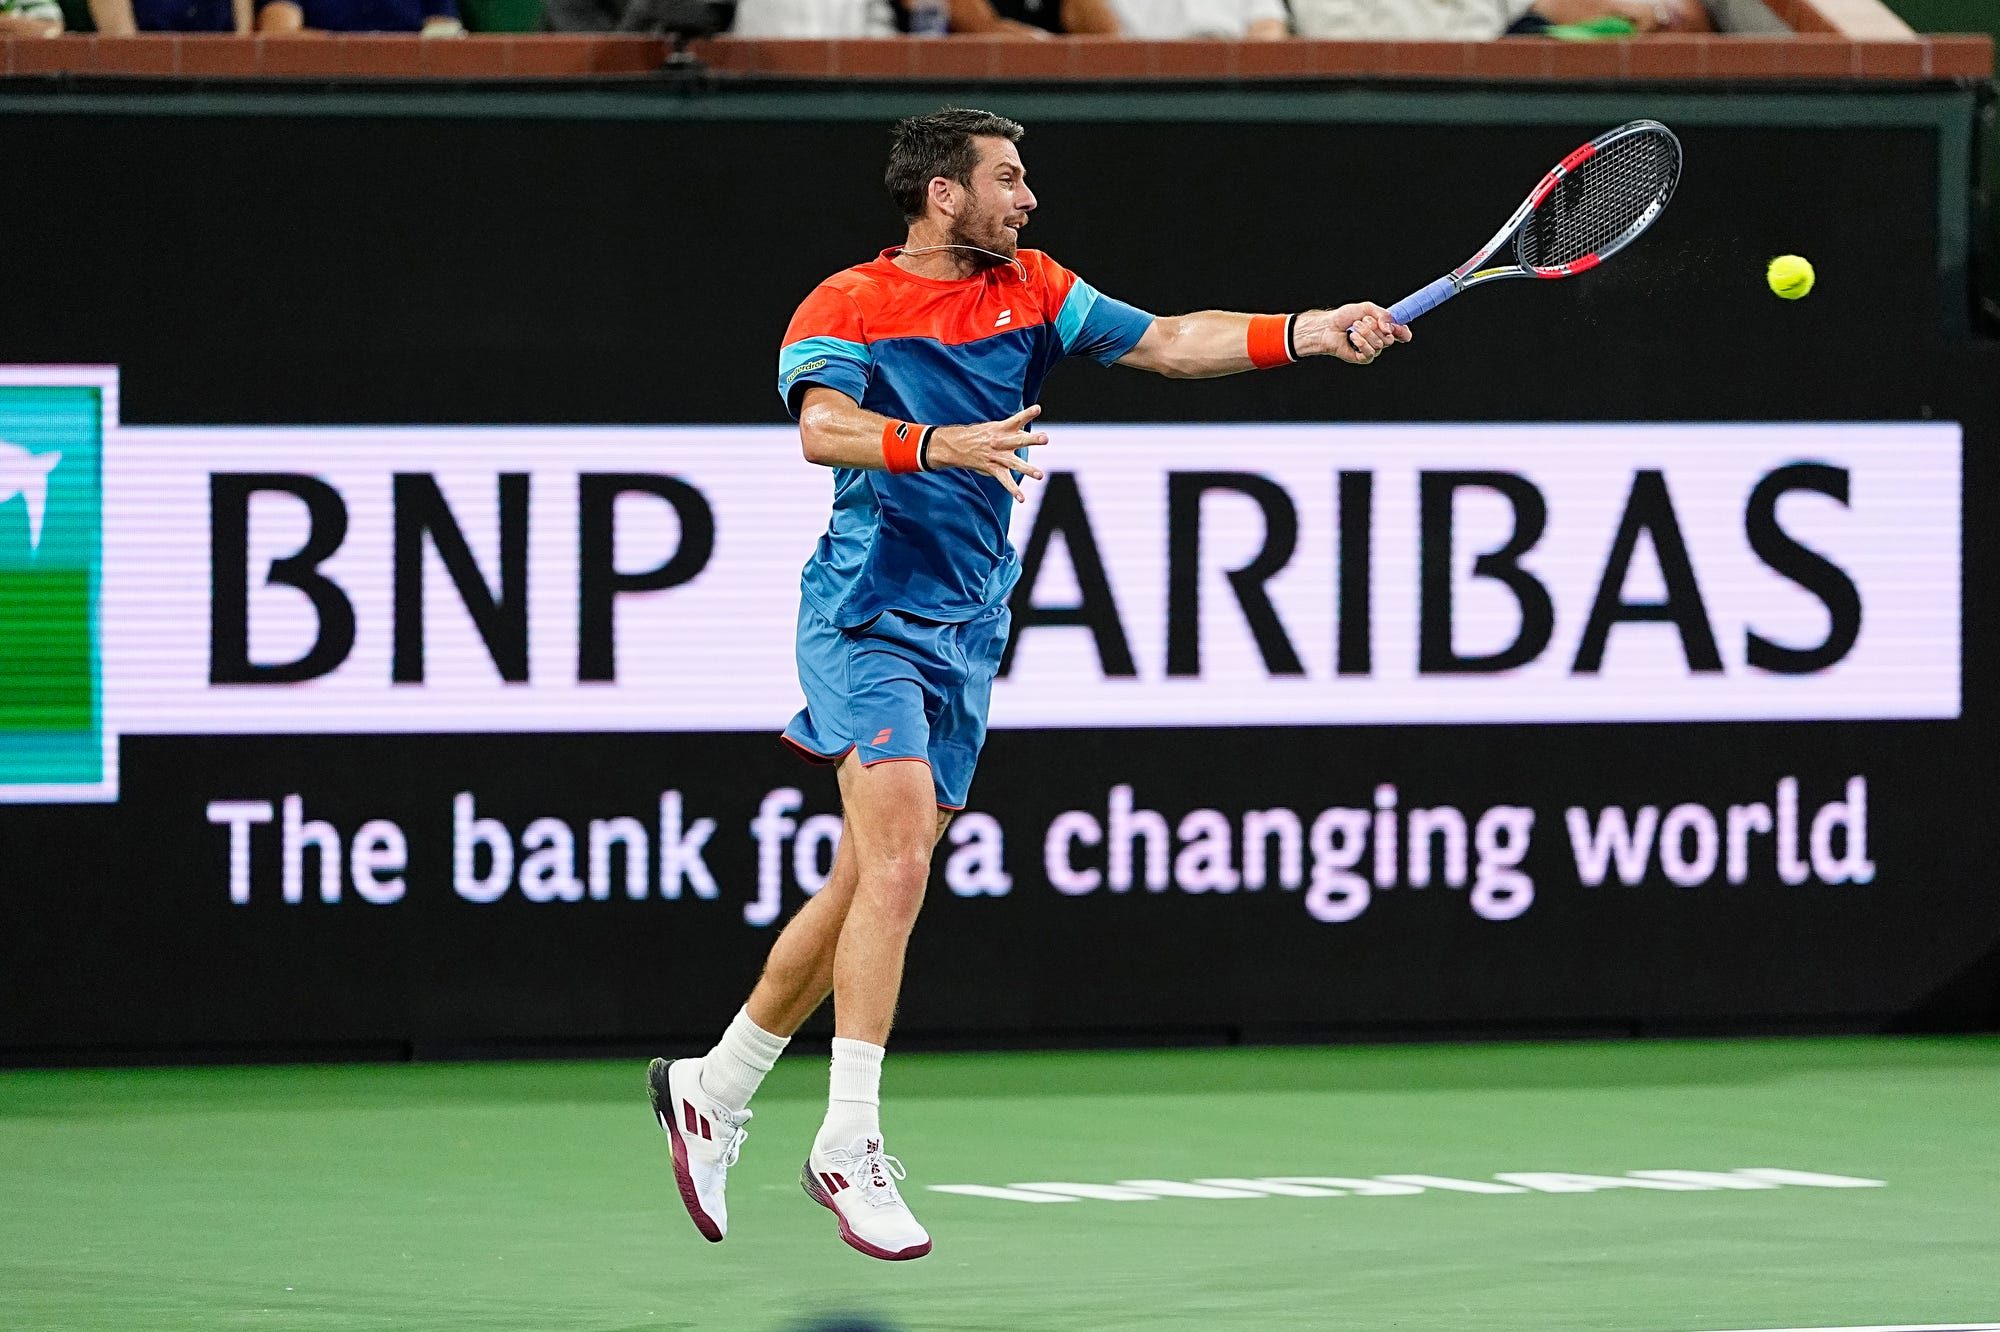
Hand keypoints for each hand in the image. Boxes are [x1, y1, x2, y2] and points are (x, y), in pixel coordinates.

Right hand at [928, 404, 1048, 502]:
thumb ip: (1012, 431)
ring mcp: (997, 456)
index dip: (1027, 414)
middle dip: (1032, 439)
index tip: (1038, 408)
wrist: (956, 446)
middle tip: (1045, 438)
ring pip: (1014, 463)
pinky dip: (1013, 490)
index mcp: (1002, 429)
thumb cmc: (980, 435)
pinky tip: (1022, 499)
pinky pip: (1004, 480)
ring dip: (1027, 469)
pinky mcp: (992, 468)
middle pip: (1019, 440)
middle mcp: (1001, 442)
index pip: (1017, 419)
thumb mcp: (994, 427)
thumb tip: (1027, 434)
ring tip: (1040, 475)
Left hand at [1296, 302, 1410, 364]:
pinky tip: (1352, 338)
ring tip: (1353, 329)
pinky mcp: (1362, 358)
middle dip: (1374, 327)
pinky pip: (1370, 353)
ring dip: (1364, 333)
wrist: (1328, 326)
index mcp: (1383, 328)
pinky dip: (1360, 343)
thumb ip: (1383, 314)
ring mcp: (1371, 350)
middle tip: (1361, 321)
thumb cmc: (1345, 317)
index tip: (1397, 328)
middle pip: (1390, 339)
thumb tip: (1390, 328)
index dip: (1402, 332)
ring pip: (1379, 345)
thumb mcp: (1367, 308)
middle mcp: (1379, 340)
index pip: (1402, 334)